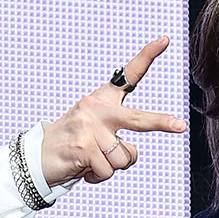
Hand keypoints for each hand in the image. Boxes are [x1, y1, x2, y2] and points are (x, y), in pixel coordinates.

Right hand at [39, 37, 186, 186]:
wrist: (37, 158)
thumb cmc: (73, 146)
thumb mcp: (96, 136)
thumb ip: (117, 140)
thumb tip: (130, 154)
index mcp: (102, 100)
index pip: (128, 76)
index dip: (147, 57)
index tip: (165, 40)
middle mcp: (96, 108)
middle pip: (138, 119)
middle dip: (161, 123)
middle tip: (180, 125)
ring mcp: (89, 126)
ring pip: (123, 159)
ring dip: (110, 168)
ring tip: (90, 161)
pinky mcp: (83, 146)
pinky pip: (107, 171)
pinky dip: (97, 177)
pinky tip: (83, 169)